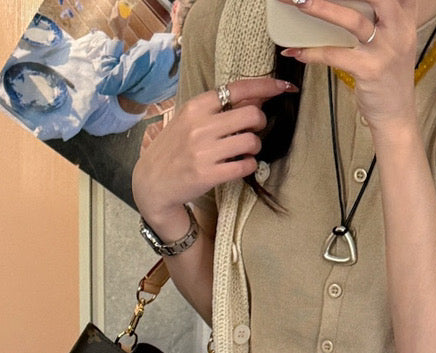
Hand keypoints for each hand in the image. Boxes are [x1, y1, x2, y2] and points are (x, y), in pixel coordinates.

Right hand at [131, 75, 297, 232]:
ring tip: (244, 151)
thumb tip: (256, 96)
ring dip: (255, 147)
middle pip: (252, 114)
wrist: (152, 182)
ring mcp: (204, 151)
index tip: (283, 87)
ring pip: (251, 141)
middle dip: (260, 123)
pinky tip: (241, 164)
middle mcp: (200, 126)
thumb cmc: (175, 149)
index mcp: (196, 106)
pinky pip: (245, 165)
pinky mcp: (208, 175)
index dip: (266, 86)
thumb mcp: (190, 120)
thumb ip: (219, 109)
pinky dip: (249, 165)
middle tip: (252, 130)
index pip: (238, 89)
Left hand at [277, 0, 418, 128]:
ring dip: (322, 8)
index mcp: (405, 15)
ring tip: (299, 2)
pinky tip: (297, 51)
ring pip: (353, 20)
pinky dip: (314, 52)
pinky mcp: (370, 70)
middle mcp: (399, 28)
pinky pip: (336, 55)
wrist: (396, 115)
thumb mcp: (395, 38)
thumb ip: (383, 15)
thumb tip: (340, 3)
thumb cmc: (388, 75)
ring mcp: (386, 49)